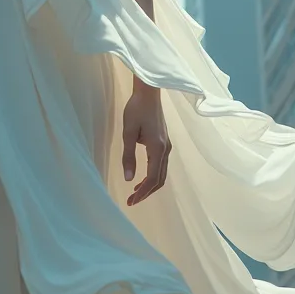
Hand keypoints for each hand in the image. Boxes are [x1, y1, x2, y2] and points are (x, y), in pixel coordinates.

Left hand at [121, 86, 170, 206]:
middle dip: (147, 192)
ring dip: (150, 185)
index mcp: (157, 149)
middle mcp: (166, 150)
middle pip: (160, 180)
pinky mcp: (164, 142)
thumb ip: (128, 156)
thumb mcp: (128, 132)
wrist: (149, 92)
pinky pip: (161, 165)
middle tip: (132, 200)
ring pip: (161, 173)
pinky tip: (142, 176)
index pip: (152, 179)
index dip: (142, 193)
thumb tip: (128, 179)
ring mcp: (167, 146)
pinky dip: (153, 175)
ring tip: (135, 192)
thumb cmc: (136, 109)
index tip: (131, 201)